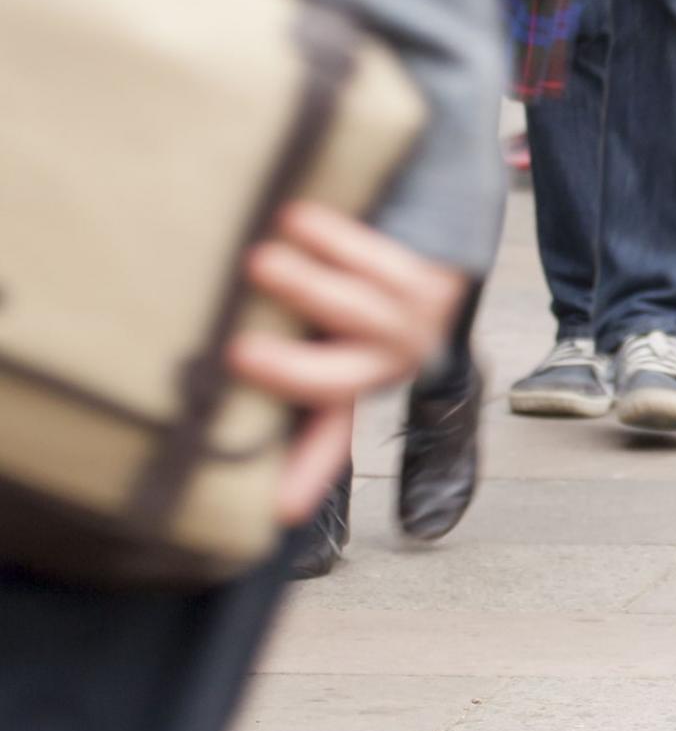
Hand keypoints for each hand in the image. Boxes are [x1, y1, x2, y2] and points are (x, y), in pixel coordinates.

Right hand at [230, 202, 467, 522]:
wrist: (430, 240)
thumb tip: (191, 374)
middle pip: (337, 383)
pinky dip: (338, 240)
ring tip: (259, 262)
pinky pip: (384, 260)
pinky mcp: (430, 278)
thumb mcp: (310, 336)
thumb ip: (271, 358)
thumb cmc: (346, 294)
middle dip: (291, 373)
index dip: (302, 476)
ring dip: (309, 287)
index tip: (279, 511)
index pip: (323, 443)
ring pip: (364, 312)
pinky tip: (295, 219)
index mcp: (353, 393)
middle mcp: (386, 366)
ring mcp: (413, 323)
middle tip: (237, 354)